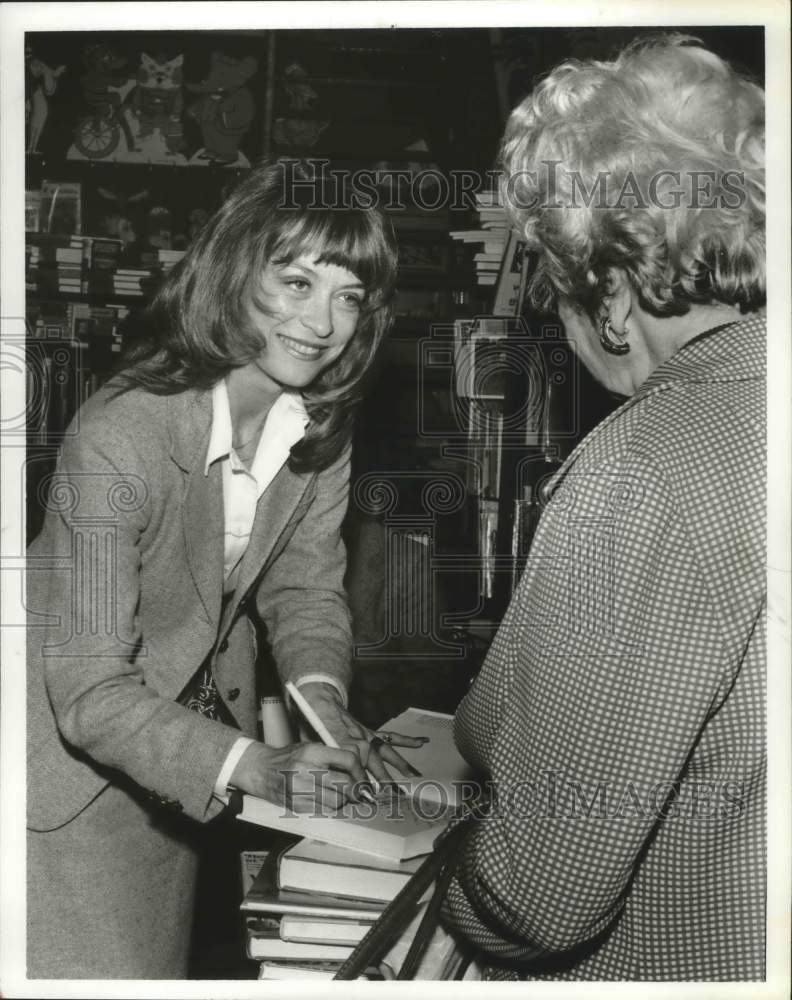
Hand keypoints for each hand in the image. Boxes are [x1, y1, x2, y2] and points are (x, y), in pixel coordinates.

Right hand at [228, 739, 369, 812]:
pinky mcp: (297, 805)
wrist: (261, 770)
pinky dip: (330, 807)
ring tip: (338, 794)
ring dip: (344, 800)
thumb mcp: (310, 748)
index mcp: (313, 751)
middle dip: (356, 790)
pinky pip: (325, 811)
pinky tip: (325, 800)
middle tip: (359, 791)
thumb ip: (333, 757)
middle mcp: (307, 769)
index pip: (348, 760)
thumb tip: (360, 772)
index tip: (364, 779)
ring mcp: (301, 789)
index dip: (361, 772)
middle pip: (346, 783)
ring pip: (338, 800)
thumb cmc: (289, 758)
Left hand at [297, 682, 428, 786]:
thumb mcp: (312, 745)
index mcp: (341, 741)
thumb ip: (324, 761)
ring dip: (400, 764)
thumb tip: (331, 782)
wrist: (319, 702)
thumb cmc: (313, 726)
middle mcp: (358, 738)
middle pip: (374, 760)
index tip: (368, 795)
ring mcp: (366, 735)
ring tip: (414, 776)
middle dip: (384, 779)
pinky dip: (406, 740)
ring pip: (385, 751)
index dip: (361, 781)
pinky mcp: (370, 732)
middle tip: (395, 795)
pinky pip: (390, 737)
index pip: (354, 765)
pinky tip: (421, 742)